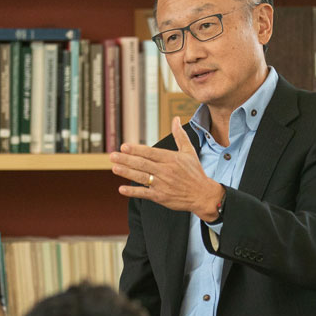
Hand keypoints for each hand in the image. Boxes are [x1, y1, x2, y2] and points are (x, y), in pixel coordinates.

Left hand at [110, 116, 224, 220]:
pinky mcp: (161, 197)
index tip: (123, 146)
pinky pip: (144, 193)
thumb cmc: (195, 172)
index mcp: (171, 159)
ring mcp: (162, 184)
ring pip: (141, 177)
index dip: (136, 150)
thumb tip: (176, 118)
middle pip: (142, 164)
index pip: (150, 152)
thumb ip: (180, 135)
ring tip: (114, 168)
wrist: (203, 195)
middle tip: (112, 156)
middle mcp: (165, 171)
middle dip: (126, 160)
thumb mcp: (189, 151)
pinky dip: (133, 191)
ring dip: (126, 172)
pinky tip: (122, 189)